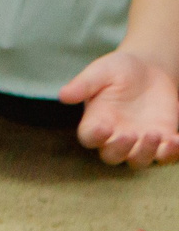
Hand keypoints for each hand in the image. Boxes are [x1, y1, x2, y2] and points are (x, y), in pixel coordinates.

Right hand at [63, 50, 178, 167]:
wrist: (150, 69)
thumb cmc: (119, 69)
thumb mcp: (101, 71)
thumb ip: (83, 84)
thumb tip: (62, 95)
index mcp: (96, 121)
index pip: (89, 137)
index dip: (95, 137)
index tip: (104, 127)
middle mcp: (115, 136)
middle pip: (112, 156)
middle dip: (121, 150)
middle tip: (132, 134)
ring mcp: (139, 141)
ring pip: (138, 161)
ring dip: (147, 153)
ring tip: (156, 134)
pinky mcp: (162, 139)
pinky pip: (166, 156)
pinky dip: (172, 154)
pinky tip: (176, 140)